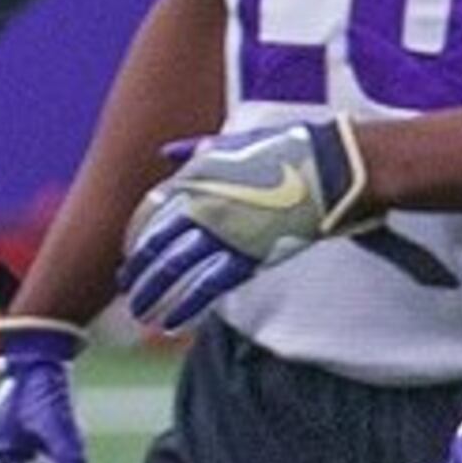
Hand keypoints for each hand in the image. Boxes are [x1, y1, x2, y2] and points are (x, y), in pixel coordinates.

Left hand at [119, 116, 374, 330]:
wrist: (334, 166)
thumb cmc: (292, 150)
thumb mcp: (237, 140)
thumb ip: (198, 150)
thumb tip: (166, 152)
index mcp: (197, 176)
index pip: (150, 212)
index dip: (136, 237)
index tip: (130, 255)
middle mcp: (203, 204)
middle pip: (155, 243)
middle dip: (138, 270)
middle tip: (126, 288)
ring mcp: (224, 230)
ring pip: (174, 267)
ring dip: (153, 292)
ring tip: (140, 311)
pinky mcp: (249, 253)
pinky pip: (207, 285)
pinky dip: (185, 305)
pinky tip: (170, 322)